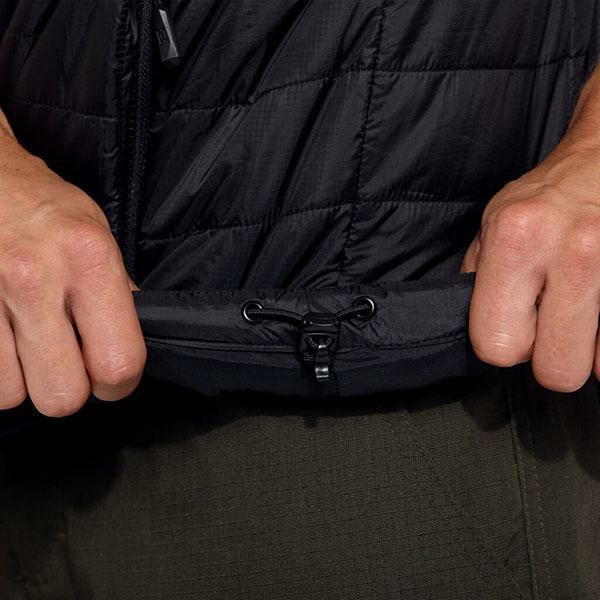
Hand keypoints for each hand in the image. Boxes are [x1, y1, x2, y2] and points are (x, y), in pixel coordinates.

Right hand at [0, 125, 146, 415]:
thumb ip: (118, 292)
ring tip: (28, 345)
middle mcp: (35, 279)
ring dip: (24, 381)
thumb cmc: (44, 205)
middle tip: (68, 362)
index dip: (120, 384)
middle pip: (62, 396)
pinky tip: (4, 341)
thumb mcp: (99, 235)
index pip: (119, 363)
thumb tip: (133, 340)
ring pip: (11, 396)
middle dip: (69, 389)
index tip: (112, 376)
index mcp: (89, 260)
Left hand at [461, 141, 599, 391]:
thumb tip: (481, 334)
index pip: (497, 345)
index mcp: (517, 242)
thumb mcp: (489, 229)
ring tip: (574, 307)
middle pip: (557, 370)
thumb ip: (477, 283)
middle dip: (548, 357)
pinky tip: (593, 304)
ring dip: (583, 347)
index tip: (511, 326)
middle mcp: (574, 251)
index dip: (502, 344)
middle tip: (547, 324)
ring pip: (599, 367)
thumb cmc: (540, 199)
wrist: (598, 163)